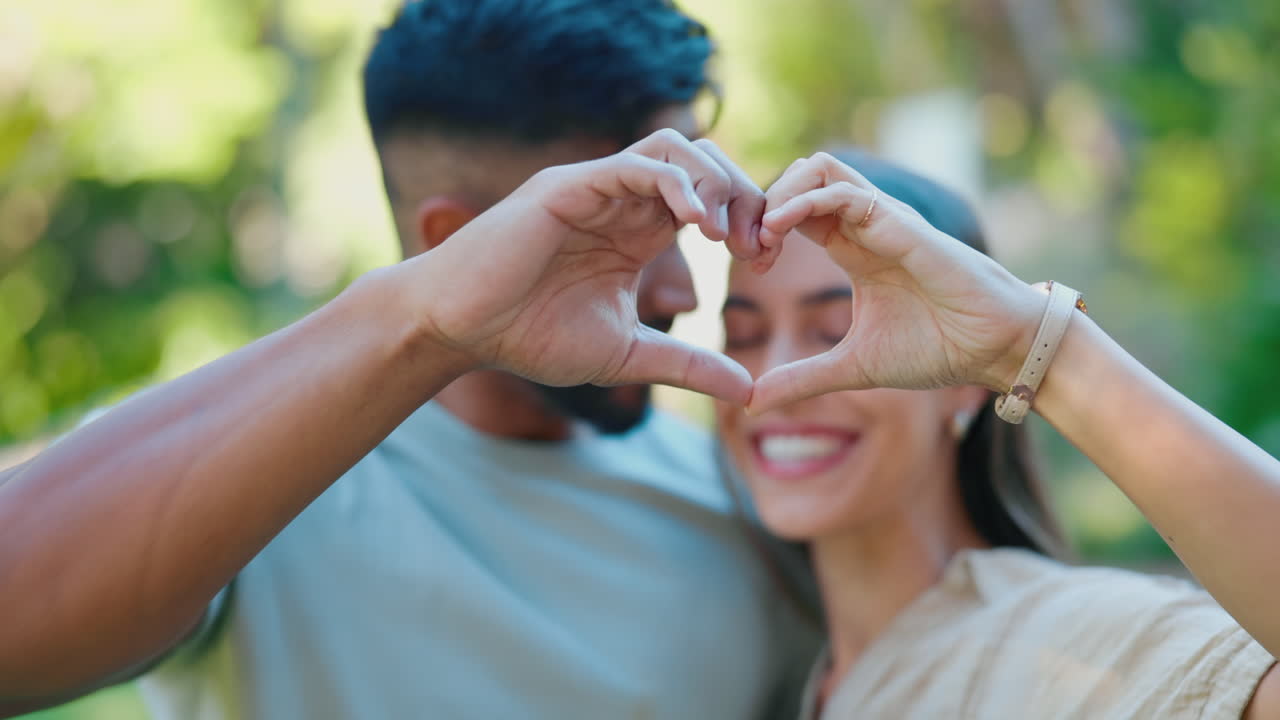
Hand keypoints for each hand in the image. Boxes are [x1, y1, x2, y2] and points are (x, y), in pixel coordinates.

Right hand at [404, 130, 767, 403]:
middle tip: (758, 247)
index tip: (764, 262)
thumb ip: (687, 366)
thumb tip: (748, 393)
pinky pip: (637, 164)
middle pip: (706, 162)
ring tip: (725, 235)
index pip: (712, 199)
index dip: (748, 220)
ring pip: (676, 148)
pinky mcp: (571, 186)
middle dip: (745, 197)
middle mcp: (622, 201)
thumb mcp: (627, 355)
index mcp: (638, 232)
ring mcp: (597, 187)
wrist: (460, 331)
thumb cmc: (529, 337)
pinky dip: (677, 185)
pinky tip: (696, 225)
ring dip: (715, 182)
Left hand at [749, 152, 1045, 411]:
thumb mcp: (851, 368)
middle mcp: (864, 225)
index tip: (750, 265)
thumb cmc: (937, 349)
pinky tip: (779, 234)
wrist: (996, 348)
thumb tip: (750, 402)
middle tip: (749, 247)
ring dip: (780, 194)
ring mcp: (882, 219)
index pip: (794, 210)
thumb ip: (801, 379)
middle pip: (800, 174)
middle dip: (763, 201)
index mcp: (852, 248)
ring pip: (819, 166)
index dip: (763, 228)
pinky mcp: (900, 225)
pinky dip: (803, 203)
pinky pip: (843, 192)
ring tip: (764, 237)